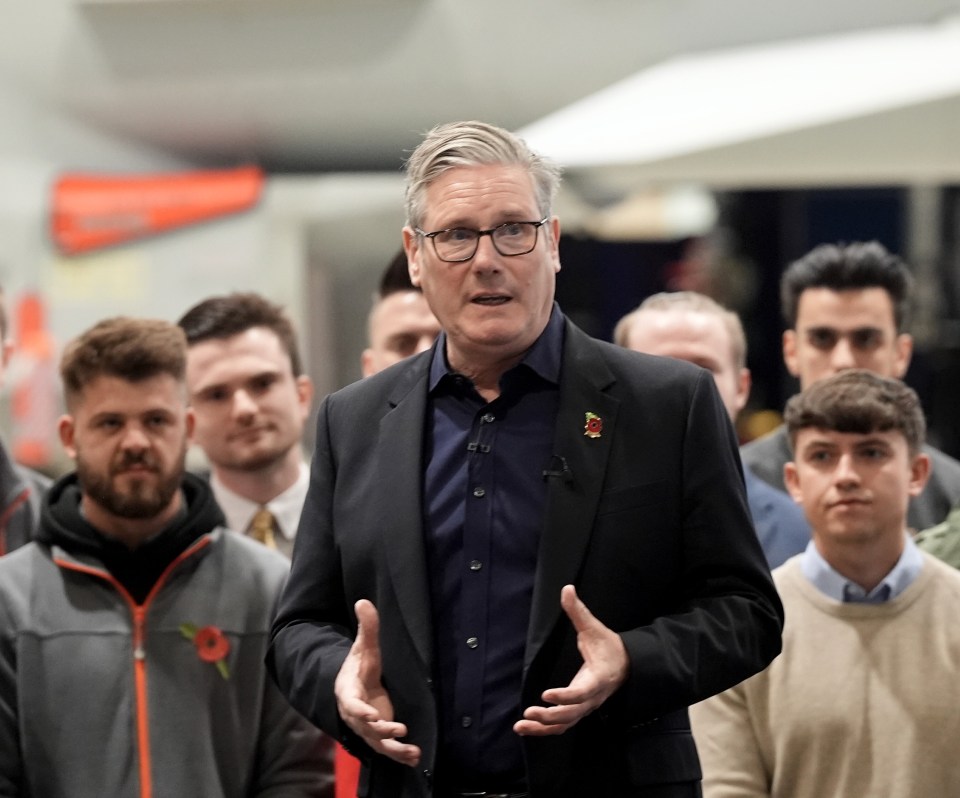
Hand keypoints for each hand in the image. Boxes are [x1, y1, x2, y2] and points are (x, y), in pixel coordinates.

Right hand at [334, 599, 420, 766]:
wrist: (355, 685)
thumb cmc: (360, 666)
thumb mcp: (365, 647)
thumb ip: (367, 628)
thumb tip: (363, 601)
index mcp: (348, 692)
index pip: (351, 703)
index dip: (360, 710)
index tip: (372, 714)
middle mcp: (356, 714)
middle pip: (365, 726)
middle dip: (380, 730)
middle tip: (397, 729)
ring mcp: (367, 727)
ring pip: (377, 743)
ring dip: (393, 749)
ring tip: (411, 751)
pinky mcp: (378, 735)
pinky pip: (387, 748)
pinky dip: (400, 755)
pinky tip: (416, 757)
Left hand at [514, 585, 628, 736]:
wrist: (626, 665)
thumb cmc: (608, 646)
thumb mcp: (594, 627)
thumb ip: (578, 611)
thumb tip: (567, 589)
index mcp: (598, 679)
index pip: (582, 692)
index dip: (565, 696)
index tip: (546, 694)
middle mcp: (592, 698)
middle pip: (571, 714)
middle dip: (550, 716)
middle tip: (529, 712)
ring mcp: (586, 707)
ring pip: (565, 724)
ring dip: (543, 728)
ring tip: (521, 726)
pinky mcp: (579, 710)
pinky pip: (562, 725)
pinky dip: (544, 730)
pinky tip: (526, 727)